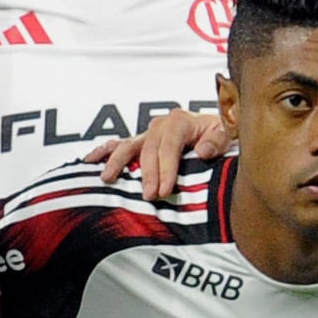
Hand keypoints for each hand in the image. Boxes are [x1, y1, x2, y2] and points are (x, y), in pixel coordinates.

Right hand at [91, 109, 228, 199]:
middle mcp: (160, 124)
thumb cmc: (222, 133)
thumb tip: (201, 151)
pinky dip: (103, 152)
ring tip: (107, 178)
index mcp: (181, 121)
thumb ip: (217, 141)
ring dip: (117, 162)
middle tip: (149, 196)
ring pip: (128, 145)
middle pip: (148, 148)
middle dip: (148, 173)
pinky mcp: (140, 142)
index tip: (165, 190)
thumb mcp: (228, 133)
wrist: (220, 127)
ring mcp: (147, 132)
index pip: (169, 146)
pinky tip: (90, 162)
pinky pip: (118, 145)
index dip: (166, 168)